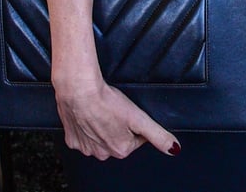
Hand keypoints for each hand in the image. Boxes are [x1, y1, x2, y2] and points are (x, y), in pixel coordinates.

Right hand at [55, 77, 180, 160]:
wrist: (79, 92)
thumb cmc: (107, 102)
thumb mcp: (139, 118)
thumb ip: (157, 135)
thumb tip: (174, 148)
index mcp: (121, 150)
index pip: (137, 138)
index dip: (135, 123)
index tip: (130, 112)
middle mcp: (102, 154)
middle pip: (118, 138)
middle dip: (119, 125)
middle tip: (116, 108)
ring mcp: (86, 148)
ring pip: (100, 137)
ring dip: (103, 125)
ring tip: (103, 109)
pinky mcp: (72, 140)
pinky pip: (83, 134)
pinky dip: (86, 125)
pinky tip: (90, 113)